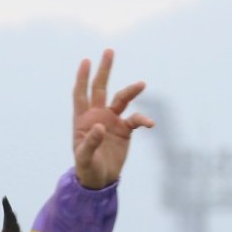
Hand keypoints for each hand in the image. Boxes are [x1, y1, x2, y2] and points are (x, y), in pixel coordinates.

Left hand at [73, 49, 153, 188]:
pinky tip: (150, 124)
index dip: (83, 77)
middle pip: (100, 88)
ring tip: (142, 84)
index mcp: (83, 119)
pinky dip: (143, 119)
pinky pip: (135, 119)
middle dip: (104, 70)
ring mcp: (112, 121)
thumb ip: (90, 143)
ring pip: (122, 99)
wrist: (100, 180)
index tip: (86, 61)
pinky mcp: (125, 130)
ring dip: (130, 91)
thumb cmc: (87, 169)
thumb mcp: (84, 158)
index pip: (81, 94)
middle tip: (109, 51)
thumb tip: (100, 126)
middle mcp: (98, 115)